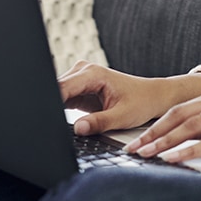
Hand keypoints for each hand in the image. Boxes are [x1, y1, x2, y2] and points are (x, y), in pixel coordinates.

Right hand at [57, 61, 200, 135]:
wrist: (153, 96)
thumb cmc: (142, 102)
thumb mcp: (122, 116)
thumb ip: (99, 122)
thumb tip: (78, 128)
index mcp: (93, 74)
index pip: (61, 87)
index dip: (51, 103)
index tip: (47, 118)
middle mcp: (84, 71)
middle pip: (55, 89)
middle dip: (53, 107)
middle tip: (56, 125)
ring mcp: (80, 79)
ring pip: (57, 94)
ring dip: (58, 108)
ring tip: (74, 117)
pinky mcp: (79, 89)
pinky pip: (63, 99)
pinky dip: (63, 109)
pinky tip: (74, 116)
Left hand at [124, 88, 200, 164]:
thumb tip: (177, 145)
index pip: (178, 110)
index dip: (155, 125)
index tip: (137, 141)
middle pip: (179, 116)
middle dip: (153, 133)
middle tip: (134, 149)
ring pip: (191, 127)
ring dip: (165, 142)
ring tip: (147, 154)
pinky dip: (189, 151)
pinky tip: (174, 159)